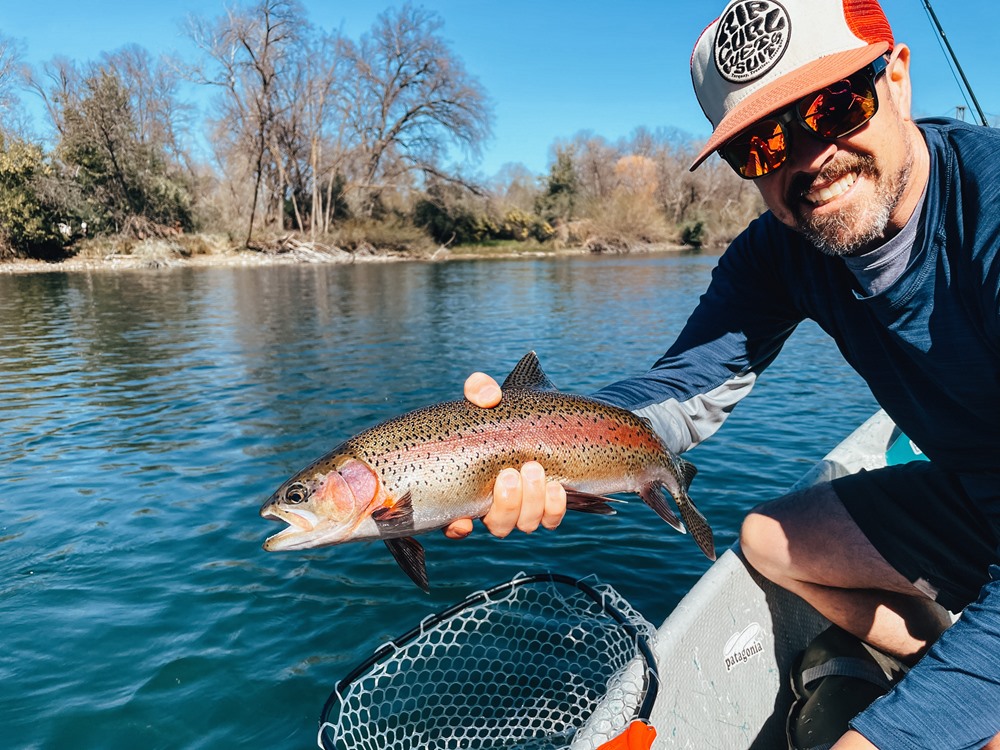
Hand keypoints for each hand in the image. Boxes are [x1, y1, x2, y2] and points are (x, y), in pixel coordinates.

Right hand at [442, 372, 566, 538]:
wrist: (545, 416)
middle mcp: (497, 504)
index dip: (457, 528)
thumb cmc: (506, 409)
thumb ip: (479, 389)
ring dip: (530, 503)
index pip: (456, 522)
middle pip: (499, 524)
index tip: (463, 521)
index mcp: (473, 487)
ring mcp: (526, 507)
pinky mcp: (551, 504)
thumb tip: (488, 397)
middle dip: (506, 503)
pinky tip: (557, 488)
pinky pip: (552, 519)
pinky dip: (554, 508)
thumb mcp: (489, 394)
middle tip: (510, 474)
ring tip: (534, 469)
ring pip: (525, 524)